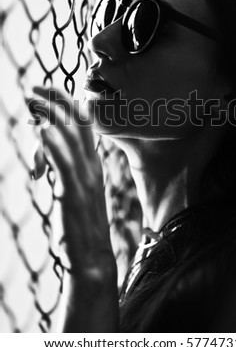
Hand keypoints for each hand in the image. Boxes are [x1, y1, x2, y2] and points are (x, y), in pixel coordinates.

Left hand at [31, 86, 115, 282]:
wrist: (92, 258)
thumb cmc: (81, 226)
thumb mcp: (74, 192)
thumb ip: (64, 170)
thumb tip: (47, 155)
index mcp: (93, 166)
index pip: (84, 127)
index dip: (68, 105)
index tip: (50, 91)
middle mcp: (91, 168)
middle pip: (78, 126)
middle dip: (57, 103)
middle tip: (35, 88)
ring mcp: (84, 180)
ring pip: (70, 139)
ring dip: (50, 117)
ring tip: (31, 102)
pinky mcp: (73, 194)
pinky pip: (64, 164)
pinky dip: (53, 144)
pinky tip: (40, 129)